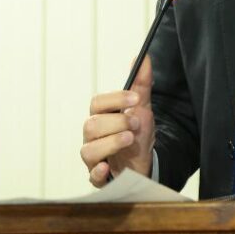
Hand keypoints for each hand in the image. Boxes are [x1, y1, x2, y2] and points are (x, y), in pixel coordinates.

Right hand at [80, 56, 154, 186]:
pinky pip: (91, 176)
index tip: (136, 99)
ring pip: (88, 150)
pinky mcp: (99, 177)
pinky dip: (97, 171)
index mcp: (101, 116)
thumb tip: (143, 56)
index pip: (97, 103)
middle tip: (136, 122)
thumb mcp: (142, 108)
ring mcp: (94, 157)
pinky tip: (108, 166)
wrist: (146, 162)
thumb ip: (141, 84)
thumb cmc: (137, 133)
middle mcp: (93, 136)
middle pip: (91, 125)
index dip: (115, 99)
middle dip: (116, 122)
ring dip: (110, 142)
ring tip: (130, 139)